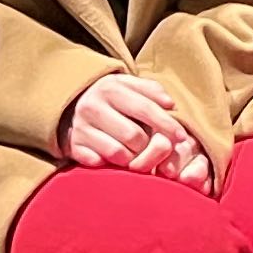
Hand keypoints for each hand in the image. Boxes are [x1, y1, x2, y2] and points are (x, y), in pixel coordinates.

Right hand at [60, 71, 219, 187]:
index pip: (145, 108)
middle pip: (134, 136)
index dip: (166, 124)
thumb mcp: (129, 86)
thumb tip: (170, 105)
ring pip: (118, 153)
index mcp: (111, 89)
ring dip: (132, 158)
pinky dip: (112, 165)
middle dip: (149, 146)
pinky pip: (100, 164)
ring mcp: (81, 129)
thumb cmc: (112, 99)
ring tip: (136, 154)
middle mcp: (93, 107)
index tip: (181, 136)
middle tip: (153, 148)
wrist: (70, 106)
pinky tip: (117, 161)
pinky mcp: (74, 147)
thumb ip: (152, 91)